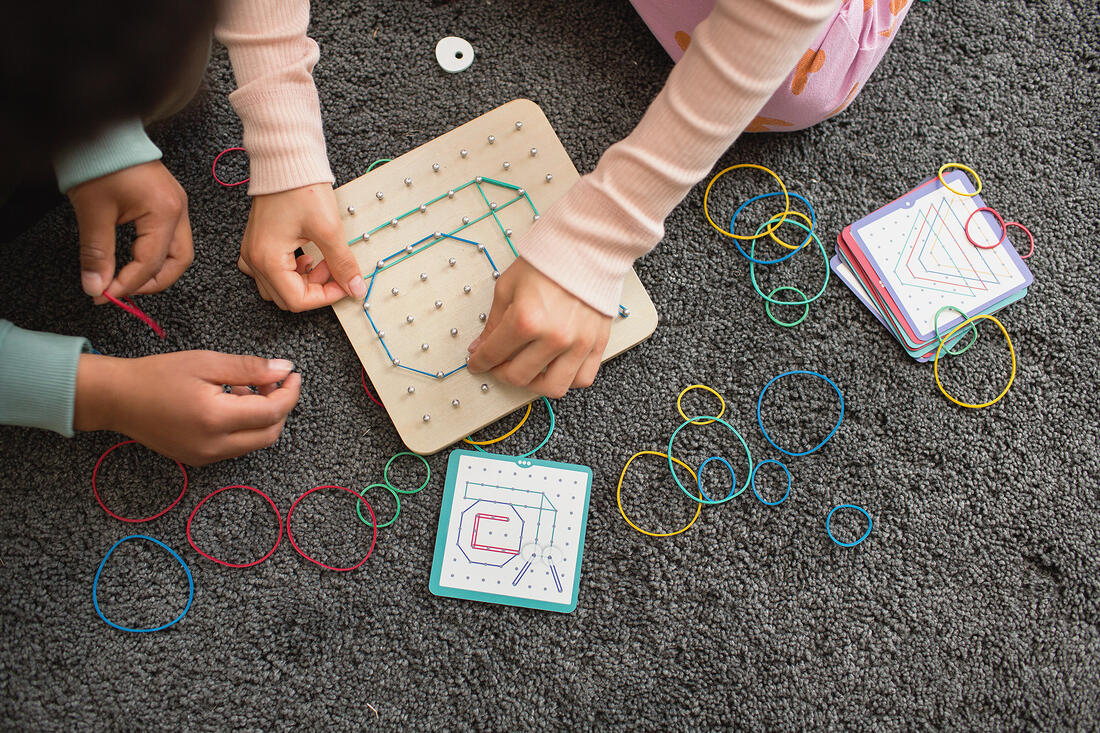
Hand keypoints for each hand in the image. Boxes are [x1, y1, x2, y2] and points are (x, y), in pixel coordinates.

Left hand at [67, 160, 192, 304]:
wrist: (101, 130)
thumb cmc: (100, 161)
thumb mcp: (93, 213)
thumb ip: (97, 254)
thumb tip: (96, 287)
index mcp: (165, 212)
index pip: (151, 263)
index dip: (127, 284)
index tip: (104, 295)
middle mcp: (178, 210)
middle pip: (178, 262)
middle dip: (150, 282)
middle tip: (121, 291)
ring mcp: (176, 205)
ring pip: (177, 252)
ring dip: (154, 270)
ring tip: (126, 278)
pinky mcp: (167, 202)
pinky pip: (169, 237)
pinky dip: (153, 253)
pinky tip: (131, 258)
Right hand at [74, 351, 301, 465]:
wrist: (117, 399)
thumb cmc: (157, 375)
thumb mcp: (206, 362)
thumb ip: (249, 368)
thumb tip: (284, 369)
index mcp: (216, 419)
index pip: (272, 412)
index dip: (289, 393)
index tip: (292, 375)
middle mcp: (213, 446)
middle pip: (270, 433)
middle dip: (280, 406)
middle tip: (272, 380)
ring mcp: (205, 457)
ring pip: (255, 443)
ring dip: (263, 418)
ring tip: (250, 388)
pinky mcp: (198, 460)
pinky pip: (236, 447)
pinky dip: (245, 427)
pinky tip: (233, 404)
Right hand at [238, 183, 365, 310]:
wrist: (286, 159)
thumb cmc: (302, 188)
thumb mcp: (329, 229)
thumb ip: (342, 263)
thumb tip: (355, 287)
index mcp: (268, 259)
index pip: (298, 301)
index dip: (326, 296)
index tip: (344, 283)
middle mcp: (254, 259)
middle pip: (287, 298)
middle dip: (315, 288)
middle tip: (333, 268)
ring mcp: (252, 251)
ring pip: (278, 287)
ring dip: (303, 281)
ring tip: (321, 260)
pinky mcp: (257, 242)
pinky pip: (270, 271)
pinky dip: (290, 271)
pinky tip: (305, 255)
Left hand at [467, 258, 611, 397]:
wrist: (584, 247)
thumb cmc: (547, 262)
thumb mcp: (508, 287)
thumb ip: (493, 323)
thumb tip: (480, 347)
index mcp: (526, 320)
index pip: (494, 355)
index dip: (480, 363)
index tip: (477, 364)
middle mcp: (553, 337)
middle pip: (520, 377)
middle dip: (502, 373)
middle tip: (499, 365)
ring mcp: (578, 343)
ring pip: (553, 387)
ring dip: (534, 383)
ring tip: (528, 370)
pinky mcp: (597, 344)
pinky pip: (582, 378)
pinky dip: (567, 379)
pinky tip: (556, 367)